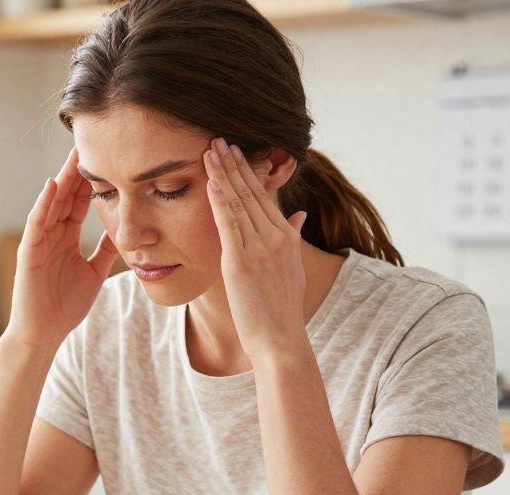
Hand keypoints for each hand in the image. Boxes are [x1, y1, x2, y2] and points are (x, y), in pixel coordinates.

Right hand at [6, 147, 119, 349]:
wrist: (45, 334)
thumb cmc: (65, 306)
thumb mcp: (94, 272)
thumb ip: (105, 251)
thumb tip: (123, 232)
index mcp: (67, 238)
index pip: (81, 202)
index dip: (93, 180)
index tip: (109, 157)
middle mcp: (52, 234)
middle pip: (67, 196)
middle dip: (79, 171)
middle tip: (92, 143)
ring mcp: (39, 241)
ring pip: (53, 203)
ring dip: (63, 179)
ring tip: (75, 156)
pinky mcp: (28, 251)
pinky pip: (37, 223)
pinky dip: (44, 203)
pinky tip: (53, 185)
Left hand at [202, 137, 309, 360]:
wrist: (281, 338)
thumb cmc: (282, 308)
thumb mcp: (293, 268)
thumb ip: (293, 237)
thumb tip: (299, 215)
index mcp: (285, 236)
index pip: (262, 196)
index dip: (247, 172)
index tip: (234, 151)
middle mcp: (275, 237)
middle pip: (250, 192)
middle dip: (233, 164)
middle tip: (218, 140)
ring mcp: (259, 248)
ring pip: (239, 203)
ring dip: (223, 175)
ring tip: (210, 151)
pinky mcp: (242, 262)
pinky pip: (229, 225)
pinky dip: (220, 202)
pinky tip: (212, 182)